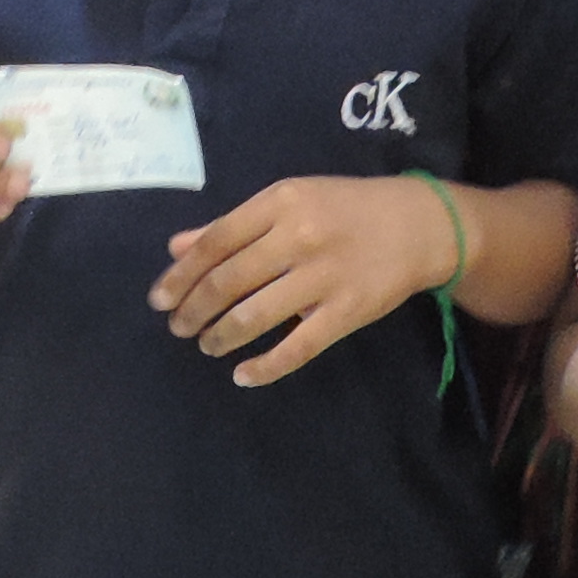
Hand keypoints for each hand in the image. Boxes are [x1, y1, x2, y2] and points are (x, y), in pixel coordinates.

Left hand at [154, 175, 449, 387]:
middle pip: (228, 281)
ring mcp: (324, 277)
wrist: (418, 225)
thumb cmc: (345, 209)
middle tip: (179, 327)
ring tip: (208, 345)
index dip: (181, 275)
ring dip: (221, 336)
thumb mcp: (289, 201)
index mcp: (280, 203)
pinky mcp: (346, 312)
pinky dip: (265, 367)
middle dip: (194, 310)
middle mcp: (298, 237)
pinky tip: (243, 375)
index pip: (215, 242)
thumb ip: (233, 225)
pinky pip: (297, 347)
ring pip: (255, 316)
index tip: (159, 299)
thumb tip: (178, 249)